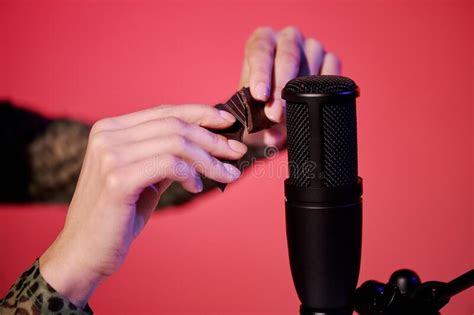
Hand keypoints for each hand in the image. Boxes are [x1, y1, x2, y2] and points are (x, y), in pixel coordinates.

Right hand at [39, 104, 246, 307]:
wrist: (86, 252)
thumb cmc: (119, 215)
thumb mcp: (146, 177)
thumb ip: (168, 155)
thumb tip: (210, 142)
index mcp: (112, 128)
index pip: (166, 112)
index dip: (201, 113)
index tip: (229, 122)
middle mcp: (108, 134)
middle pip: (175, 125)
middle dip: (213, 139)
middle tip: (238, 152)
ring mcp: (110, 155)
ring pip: (176, 143)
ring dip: (209, 159)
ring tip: (227, 175)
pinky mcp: (117, 178)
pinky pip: (169, 164)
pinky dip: (190, 174)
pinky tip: (196, 187)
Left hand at [240, 26, 341, 147]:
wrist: (281, 113)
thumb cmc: (260, 109)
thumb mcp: (252, 116)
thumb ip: (258, 124)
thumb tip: (274, 137)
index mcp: (262, 41)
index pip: (260, 51)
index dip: (260, 73)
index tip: (260, 96)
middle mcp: (288, 39)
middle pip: (288, 55)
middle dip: (281, 87)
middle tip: (275, 114)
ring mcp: (312, 47)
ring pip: (311, 65)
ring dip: (302, 92)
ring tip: (291, 117)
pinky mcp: (331, 60)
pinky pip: (331, 73)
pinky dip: (324, 90)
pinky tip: (315, 106)